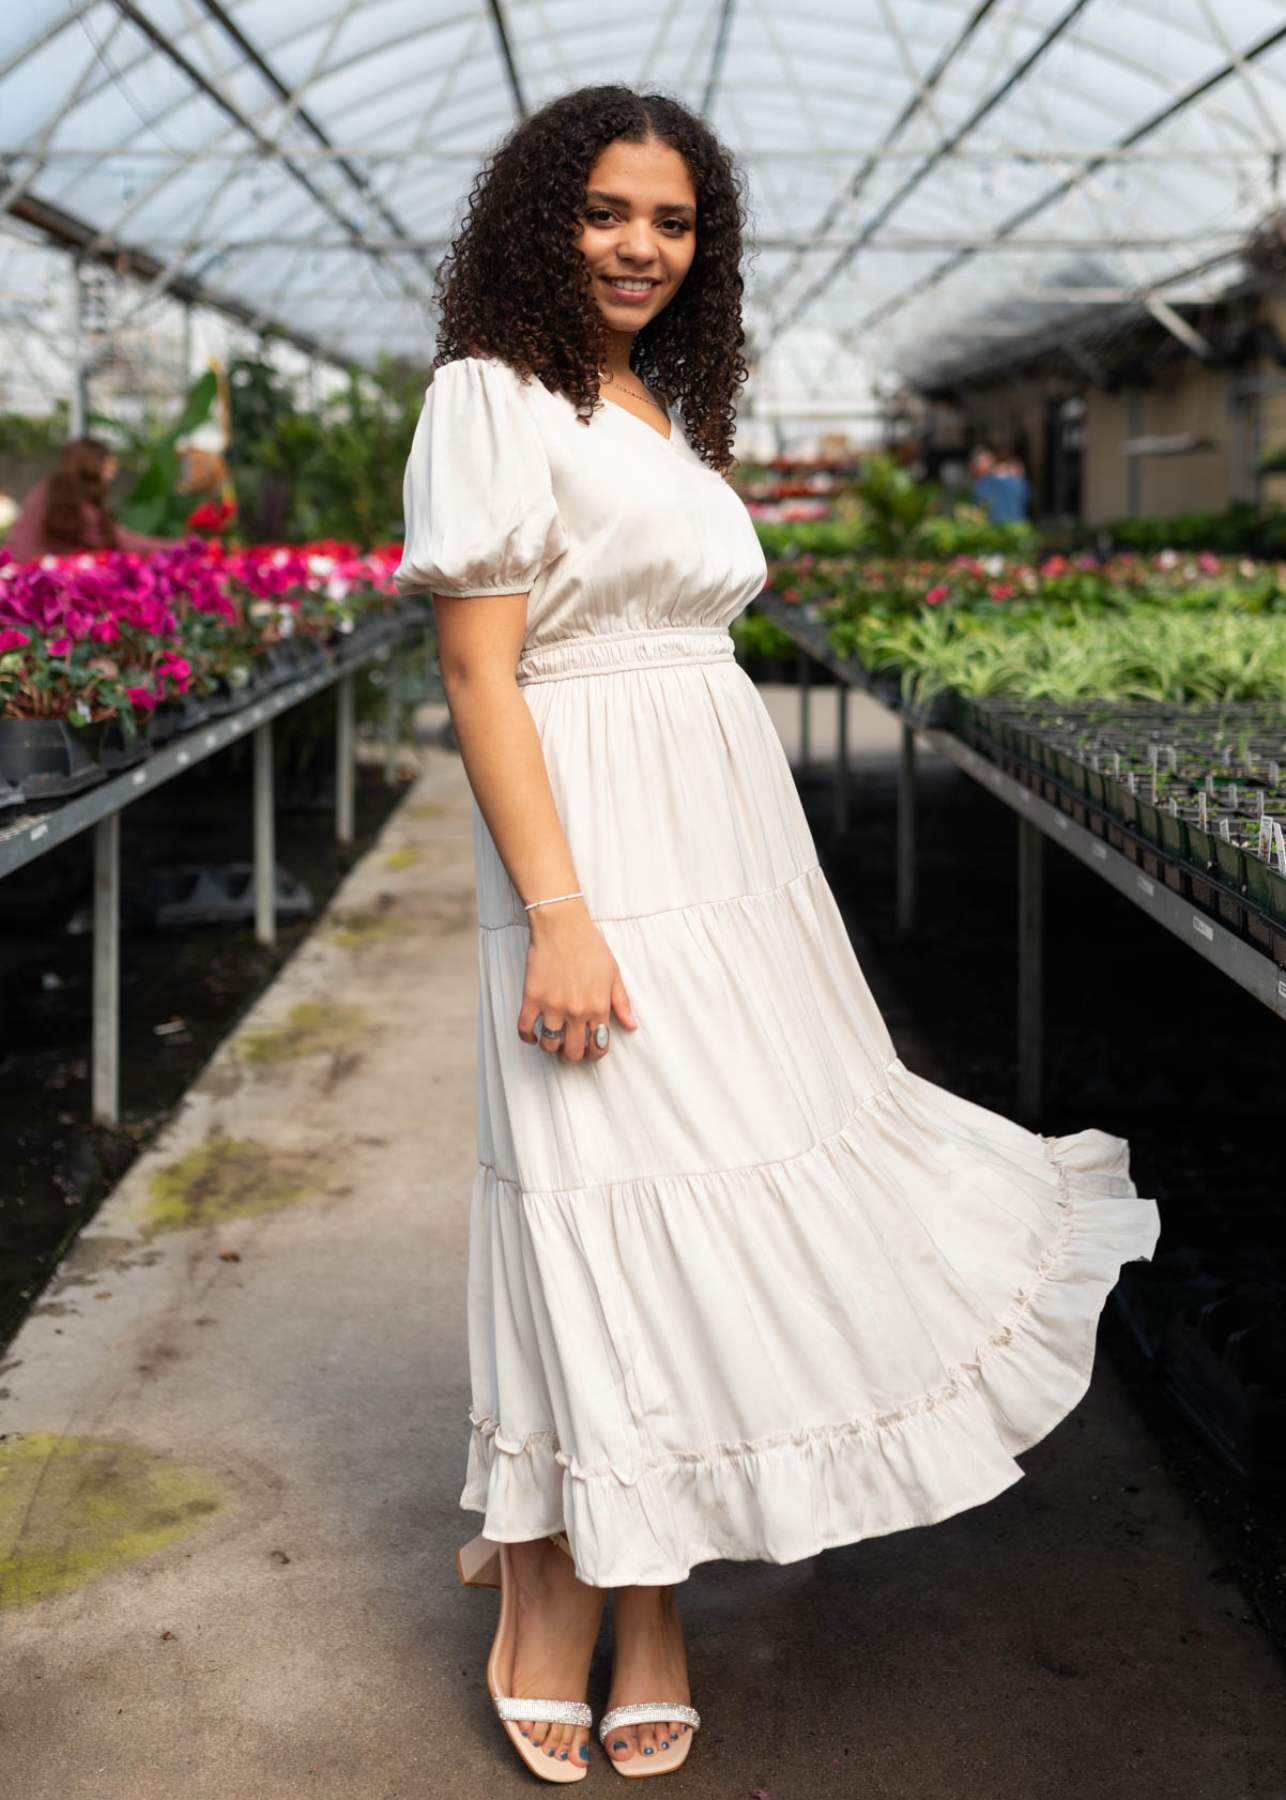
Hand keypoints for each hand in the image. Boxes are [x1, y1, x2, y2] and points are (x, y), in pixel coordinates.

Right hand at [517, 902, 638, 1061]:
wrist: (562, 926)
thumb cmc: (589, 946)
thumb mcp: (613, 974)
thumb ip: (621, 1002)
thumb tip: (631, 1025)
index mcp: (598, 1006)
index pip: (598, 1045)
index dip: (594, 1053)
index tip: (590, 1050)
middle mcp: (576, 1011)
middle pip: (572, 1051)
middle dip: (572, 1054)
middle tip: (570, 1047)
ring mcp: (552, 1006)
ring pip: (549, 1044)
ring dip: (551, 1046)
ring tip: (553, 1038)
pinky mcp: (532, 998)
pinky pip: (525, 1029)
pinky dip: (528, 1037)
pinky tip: (533, 1035)